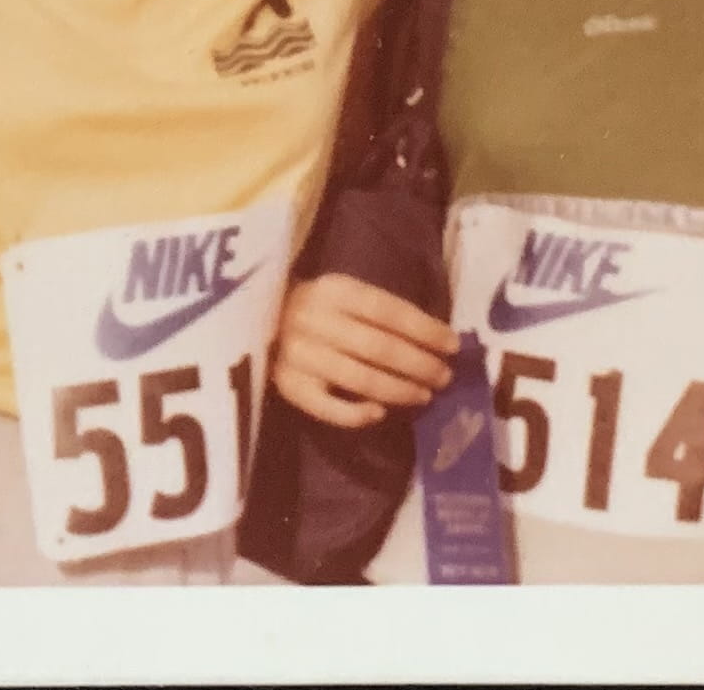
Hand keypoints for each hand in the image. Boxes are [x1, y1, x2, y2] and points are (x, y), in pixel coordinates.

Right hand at [270, 273, 457, 429]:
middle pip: (379, 346)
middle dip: (419, 363)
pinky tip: (379, 413)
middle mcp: (315, 321)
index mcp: (333, 291)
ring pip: (359, 378)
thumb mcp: (341, 295)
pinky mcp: (287, 387)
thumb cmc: (312, 308)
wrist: (250, 321)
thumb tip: (435, 336)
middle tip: (445, 376)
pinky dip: (356, 413)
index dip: (425, 328)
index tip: (453, 344)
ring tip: (425, 395)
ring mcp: (300, 356)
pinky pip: (327, 407)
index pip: (388, 310)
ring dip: (399, 389)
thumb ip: (378, 311)